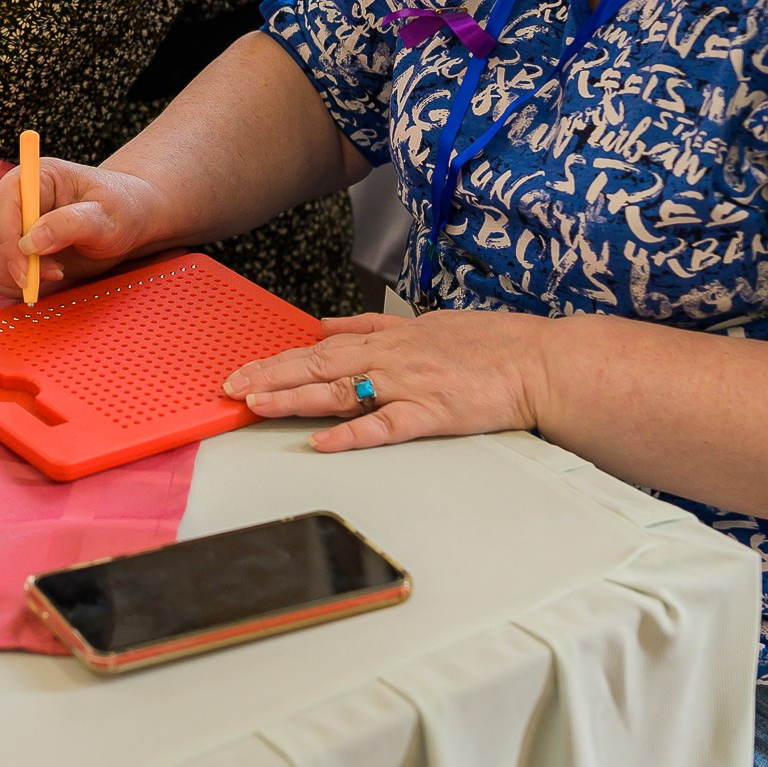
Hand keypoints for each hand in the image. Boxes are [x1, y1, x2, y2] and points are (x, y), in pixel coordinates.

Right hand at [0, 156, 166, 299]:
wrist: (128, 220)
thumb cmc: (121, 210)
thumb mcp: (106, 217)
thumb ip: (70, 225)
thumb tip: (31, 242)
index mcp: (36, 177)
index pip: (4, 206)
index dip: (7, 242)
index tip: (26, 271)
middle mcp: (17, 196)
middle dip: (8, 263)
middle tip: (46, 277)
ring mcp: (12, 221)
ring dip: (7, 275)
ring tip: (50, 275)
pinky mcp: (13, 245)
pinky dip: (8, 283)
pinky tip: (39, 280)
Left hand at [222, 310, 548, 452]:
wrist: (538, 362)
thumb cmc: (489, 345)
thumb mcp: (424, 323)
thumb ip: (371, 325)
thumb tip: (327, 325)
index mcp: (389, 338)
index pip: (319, 348)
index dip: (276, 358)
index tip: (241, 368)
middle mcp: (392, 358)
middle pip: (317, 366)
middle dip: (269, 376)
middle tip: (229, 387)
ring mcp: (411, 386)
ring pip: (341, 391)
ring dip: (295, 398)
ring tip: (257, 404)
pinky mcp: (433, 414)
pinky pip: (385, 426)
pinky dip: (352, 434)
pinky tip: (323, 442)